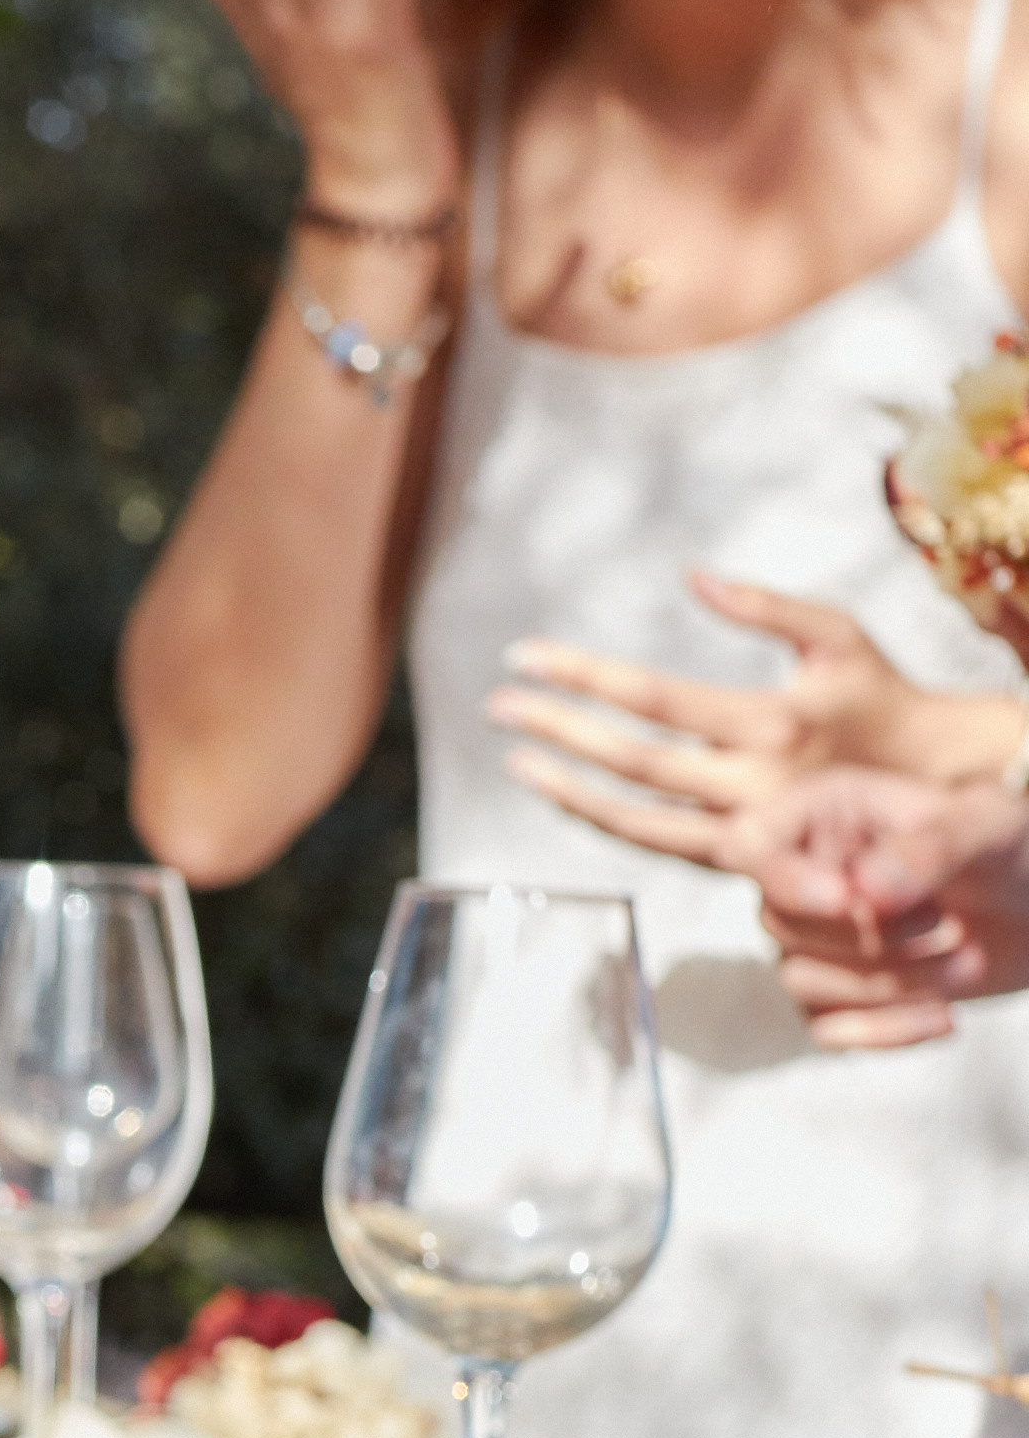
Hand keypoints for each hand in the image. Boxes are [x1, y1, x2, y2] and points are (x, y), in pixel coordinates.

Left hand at [489, 572, 1019, 860]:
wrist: (939, 789)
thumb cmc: (884, 700)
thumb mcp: (841, 636)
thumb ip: (768, 606)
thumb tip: (695, 577)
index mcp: (770, 723)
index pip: (652, 697)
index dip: (583, 676)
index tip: (526, 657)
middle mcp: (751, 785)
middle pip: (632, 762)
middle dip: (559, 733)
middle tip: (500, 708)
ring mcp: (746, 830)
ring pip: (639, 821)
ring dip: (572, 793)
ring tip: (520, 766)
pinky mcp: (745, 860)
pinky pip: (662, 846)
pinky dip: (611, 822)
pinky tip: (572, 797)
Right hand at [712, 768, 1028, 1044]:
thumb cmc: (1012, 847)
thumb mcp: (986, 830)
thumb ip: (928, 849)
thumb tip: (864, 889)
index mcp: (826, 814)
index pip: (750, 844)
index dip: (784, 879)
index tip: (846, 899)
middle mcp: (808, 874)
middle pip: (778, 924)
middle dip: (869, 938)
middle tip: (949, 926)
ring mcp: (817, 940)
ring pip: (800, 982)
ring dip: (890, 985)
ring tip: (967, 961)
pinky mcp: (839, 994)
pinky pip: (827, 1029)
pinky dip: (887, 1030)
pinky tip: (944, 1016)